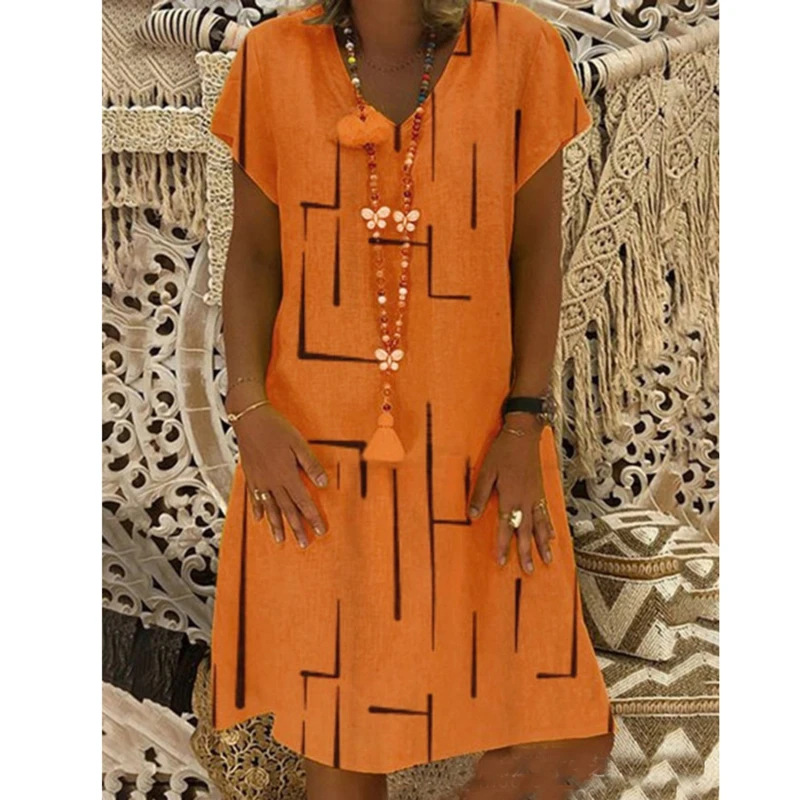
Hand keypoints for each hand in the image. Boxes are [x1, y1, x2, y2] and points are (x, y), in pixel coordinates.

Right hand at [232, 404, 328, 547]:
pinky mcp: (250, 476)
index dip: (312, 517)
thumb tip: (324, 483)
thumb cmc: (276, 428)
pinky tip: (259, 520)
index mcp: (287, 475)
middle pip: (287, 510)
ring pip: (269, 508)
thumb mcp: (299, 444)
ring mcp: (259, 480)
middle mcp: (272, 482)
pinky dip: (257, 510)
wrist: (249, 419)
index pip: (303, 502)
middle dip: (296, 528)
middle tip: (303, 544)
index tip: (319, 531)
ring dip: (276, 525)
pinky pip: (254, 498)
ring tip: (280, 540)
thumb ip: (311, 465)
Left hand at [467, 416, 555, 573]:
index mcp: (510, 497)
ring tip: (547, 561)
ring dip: (543, 544)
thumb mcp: (486, 471)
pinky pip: (547, 514)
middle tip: (529, 571)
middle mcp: (525, 500)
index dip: (504, 545)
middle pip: (526, 531)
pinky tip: (553, 537)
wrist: (523, 434)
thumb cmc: (502, 452)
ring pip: (541, 525)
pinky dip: (550, 527)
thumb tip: (472, 515)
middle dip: (526, 552)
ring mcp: (536, 497)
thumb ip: (480, 494)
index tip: (502, 562)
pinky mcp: (541, 491)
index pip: (506, 526)